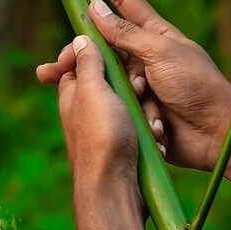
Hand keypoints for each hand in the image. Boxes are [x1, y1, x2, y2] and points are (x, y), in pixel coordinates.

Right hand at [36, 0, 230, 172]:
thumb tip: (95, 8)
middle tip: (61, 62)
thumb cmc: (197, 86)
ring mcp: (138, 82)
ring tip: (138, 96)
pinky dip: (125, 111)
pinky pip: (116, 104)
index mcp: (153, 33)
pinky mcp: (135, 108)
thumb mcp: (161, 52)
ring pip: (104, 77)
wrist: (216, 134)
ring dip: (113, 88)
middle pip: (101, 44)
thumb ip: (126, 33)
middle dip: (81, 53)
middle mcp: (142, 54)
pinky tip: (146, 120)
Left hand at [54, 36, 142, 209]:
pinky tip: (156, 136)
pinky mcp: (126, 142)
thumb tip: (80, 39)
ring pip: (134, 102)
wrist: (115, 189)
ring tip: (150, 122)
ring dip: (146, 109)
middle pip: (114, 78)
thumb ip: (88, 64)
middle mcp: (87, 108)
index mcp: (74, 92)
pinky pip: (143, 124)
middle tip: (138, 91)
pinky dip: (151, 128)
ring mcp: (107, 126)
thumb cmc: (101, 139)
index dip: (94, 48)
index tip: (113, 44)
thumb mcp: (92, 92)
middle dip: (132, 83)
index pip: (79, 58)